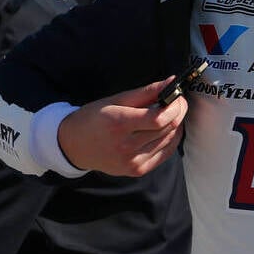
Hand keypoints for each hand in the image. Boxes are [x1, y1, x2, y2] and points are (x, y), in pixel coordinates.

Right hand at [56, 78, 188, 176]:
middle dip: (178, 112)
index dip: (175, 106)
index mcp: (119, 125)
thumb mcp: (116, 100)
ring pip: (169, 140)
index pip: (159, 118)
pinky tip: (165, 129)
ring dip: (175, 124)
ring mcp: (132, 162)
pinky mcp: (137, 170)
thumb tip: (173, 82)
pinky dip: (170, 139)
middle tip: (178, 101)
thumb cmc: (95, 118)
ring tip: (170, 114)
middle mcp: (126, 147)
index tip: (177, 96)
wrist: (75, 146)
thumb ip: (146, 92)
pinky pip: (165, 153)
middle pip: (167, 128)